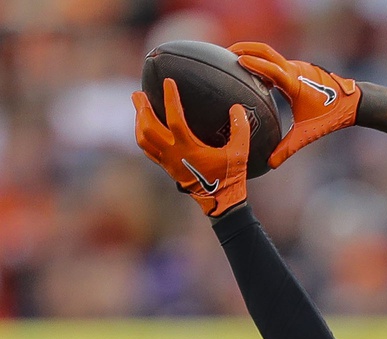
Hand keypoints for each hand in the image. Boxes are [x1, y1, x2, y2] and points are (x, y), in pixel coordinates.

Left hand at [132, 78, 248, 216]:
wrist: (221, 202)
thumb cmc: (231, 177)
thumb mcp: (240, 153)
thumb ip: (241, 129)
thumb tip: (237, 108)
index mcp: (190, 149)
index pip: (174, 118)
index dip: (170, 98)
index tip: (167, 82)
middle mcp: (174, 154)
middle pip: (148, 128)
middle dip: (142, 109)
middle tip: (138, 93)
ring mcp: (168, 162)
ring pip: (143, 139)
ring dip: (139, 121)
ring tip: (139, 107)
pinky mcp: (167, 168)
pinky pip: (147, 150)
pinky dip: (142, 136)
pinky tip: (144, 127)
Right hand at [229, 42, 360, 167]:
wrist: (354, 103)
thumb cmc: (332, 116)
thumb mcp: (308, 133)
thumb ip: (288, 148)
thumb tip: (270, 164)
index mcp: (296, 84)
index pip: (272, 69)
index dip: (255, 64)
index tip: (236, 60)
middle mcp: (296, 70)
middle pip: (266, 51)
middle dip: (246, 48)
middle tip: (226, 53)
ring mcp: (298, 67)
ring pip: (271, 54)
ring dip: (253, 53)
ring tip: (232, 59)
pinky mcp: (299, 68)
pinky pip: (276, 61)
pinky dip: (262, 61)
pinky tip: (251, 71)